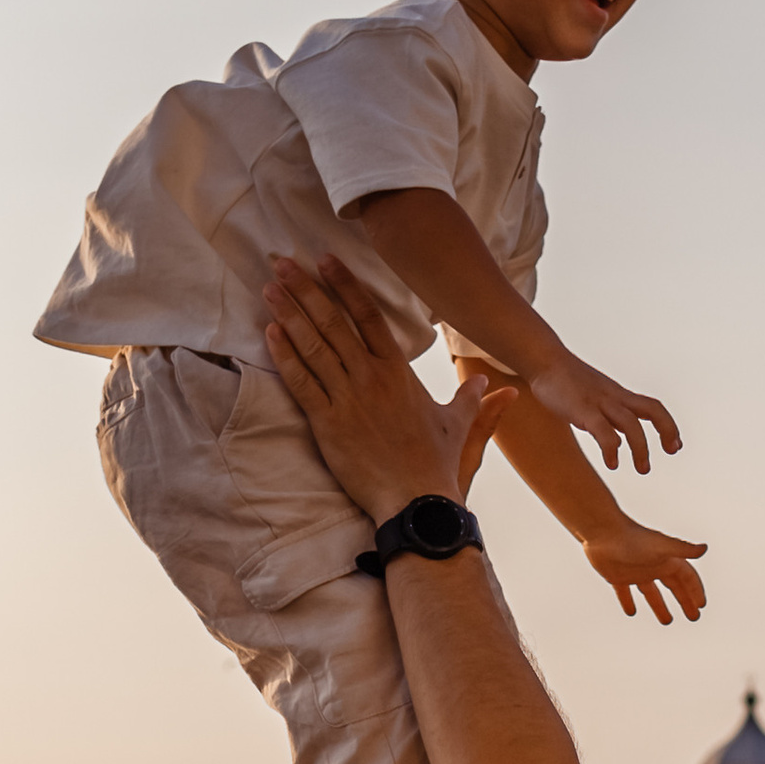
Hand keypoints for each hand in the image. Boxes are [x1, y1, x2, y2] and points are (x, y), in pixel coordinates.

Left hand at [264, 256, 512, 522]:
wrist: (417, 503)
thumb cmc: (436, 466)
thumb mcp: (459, 426)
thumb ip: (472, 400)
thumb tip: (495, 386)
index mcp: (398, 371)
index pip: (368, 316)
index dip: (345, 285)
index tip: (325, 261)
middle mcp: (371, 377)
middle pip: (334, 322)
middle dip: (306, 289)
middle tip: (282, 262)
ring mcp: (348, 399)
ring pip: (313, 346)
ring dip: (289, 312)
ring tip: (270, 286)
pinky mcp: (328, 424)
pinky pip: (301, 382)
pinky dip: (285, 355)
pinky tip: (270, 331)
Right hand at [530, 348, 680, 477]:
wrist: (543, 359)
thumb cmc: (565, 381)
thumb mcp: (595, 399)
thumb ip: (608, 418)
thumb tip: (617, 439)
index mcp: (619, 396)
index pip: (652, 407)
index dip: (668, 426)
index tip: (675, 446)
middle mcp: (614, 397)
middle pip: (652, 409)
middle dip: (667, 430)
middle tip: (672, 452)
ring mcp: (599, 402)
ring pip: (631, 423)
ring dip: (641, 448)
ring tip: (643, 470)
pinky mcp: (582, 409)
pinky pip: (603, 430)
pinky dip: (611, 449)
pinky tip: (613, 463)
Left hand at [585, 517, 709, 626]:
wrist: (602, 532)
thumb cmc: (633, 538)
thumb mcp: (662, 546)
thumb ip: (683, 549)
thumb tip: (704, 549)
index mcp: (666, 559)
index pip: (687, 577)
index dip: (695, 590)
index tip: (701, 605)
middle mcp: (653, 565)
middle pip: (674, 586)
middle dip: (685, 601)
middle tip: (693, 617)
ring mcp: (636, 572)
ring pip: (651, 592)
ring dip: (660, 606)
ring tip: (667, 621)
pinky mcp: (617, 576)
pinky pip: (624, 592)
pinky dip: (628, 601)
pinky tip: (630, 612)